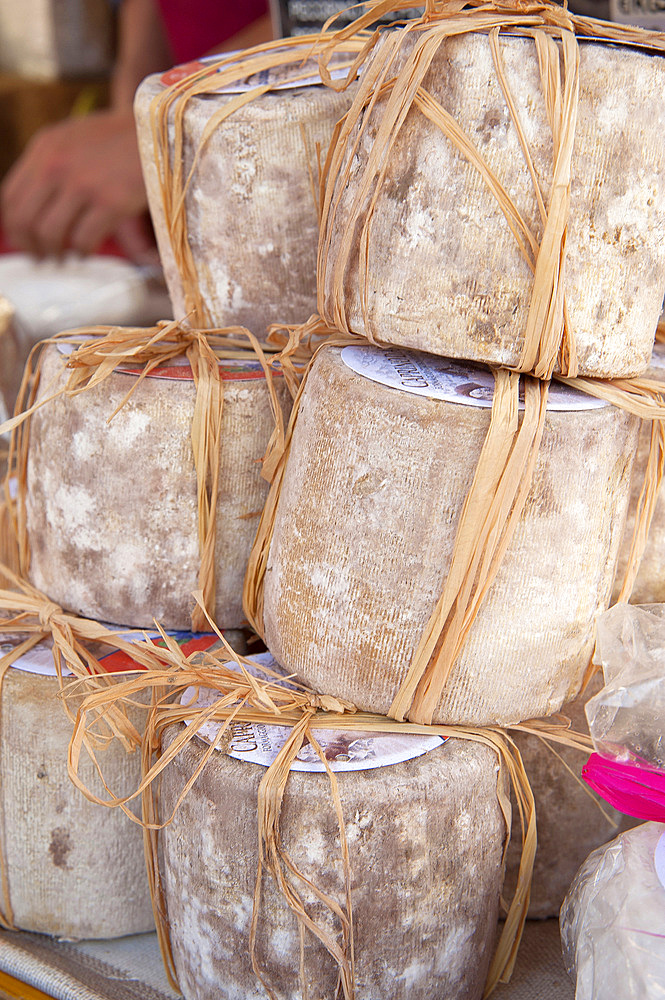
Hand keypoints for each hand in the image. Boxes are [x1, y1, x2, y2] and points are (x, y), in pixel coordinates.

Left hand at [1, 109, 155, 262]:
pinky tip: (86, 251)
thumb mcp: (72, 139)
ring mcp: (82, 184)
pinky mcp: (110, 202)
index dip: (15, 227)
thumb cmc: (118, 139)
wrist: (158, 130)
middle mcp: (56, 166)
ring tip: (66, 257)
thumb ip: (50, 165)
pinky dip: (82, 252)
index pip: (10, 197)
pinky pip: (83, 240)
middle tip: (43, 257)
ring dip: (56, 253)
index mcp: (44, 149)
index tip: (26, 240)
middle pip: (25, 220)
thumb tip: (36, 206)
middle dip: (32, 246)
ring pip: (51, 234)